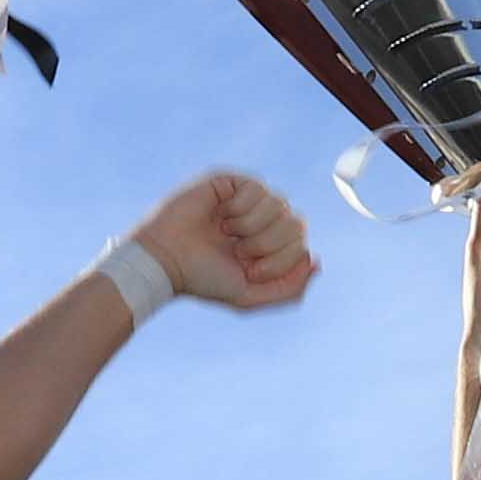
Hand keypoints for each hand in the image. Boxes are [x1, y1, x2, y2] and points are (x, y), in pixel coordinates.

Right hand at [135, 168, 316, 313]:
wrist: (165, 260)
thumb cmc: (202, 279)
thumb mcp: (249, 297)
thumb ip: (289, 289)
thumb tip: (315, 261)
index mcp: (268, 247)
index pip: (301, 244)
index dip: (280, 260)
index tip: (249, 269)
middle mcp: (261, 222)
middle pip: (296, 223)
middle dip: (268, 243)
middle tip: (238, 250)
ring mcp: (246, 200)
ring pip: (280, 204)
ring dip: (252, 226)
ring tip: (226, 232)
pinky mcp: (229, 182)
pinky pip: (258, 188)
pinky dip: (240, 208)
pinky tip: (220, 215)